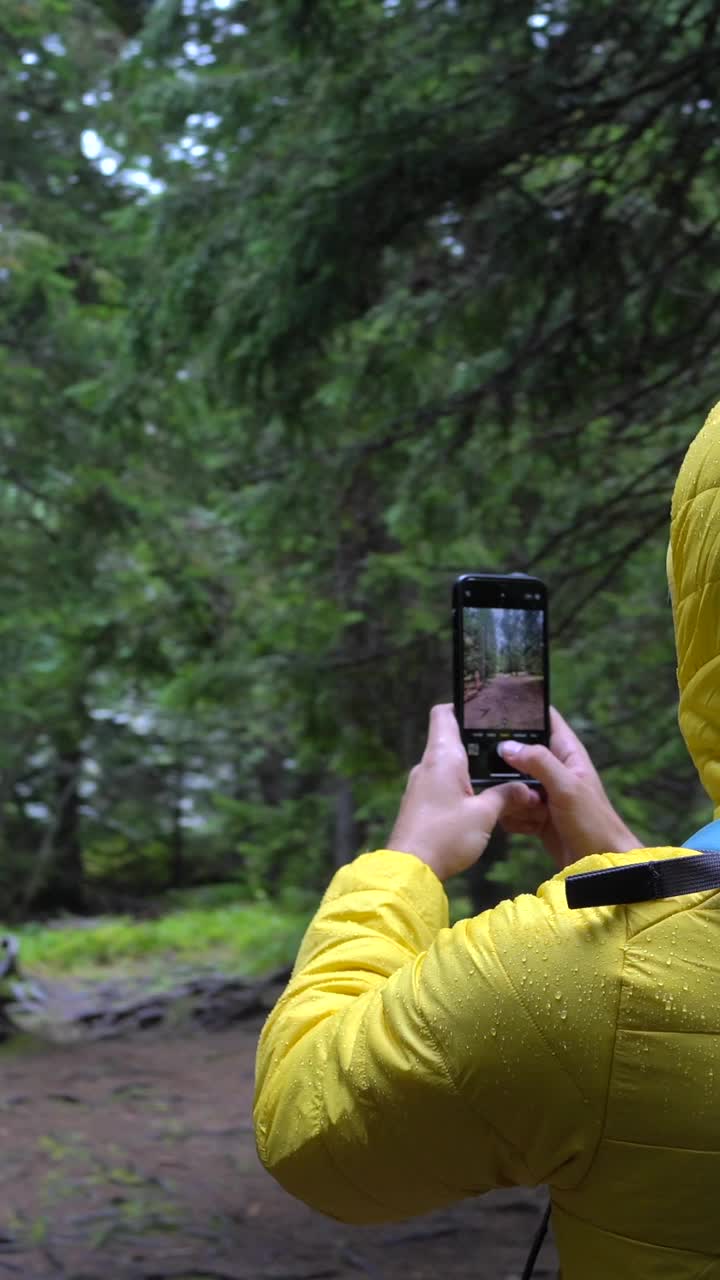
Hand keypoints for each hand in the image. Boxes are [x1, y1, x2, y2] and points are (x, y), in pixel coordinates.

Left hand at [388, 704, 540, 880]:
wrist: (410, 870)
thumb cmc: (446, 835)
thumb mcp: (485, 815)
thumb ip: (507, 796)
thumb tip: (528, 789)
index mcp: (442, 757)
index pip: (444, 713)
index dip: (463, 706)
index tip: (486, 711)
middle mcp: (428, 765)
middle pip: (449, 738)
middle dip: (476, 741)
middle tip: (506, 745)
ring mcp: (420, 785)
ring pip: (448, 764)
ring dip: (470, 767)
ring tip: (500, 774)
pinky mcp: (419, 804)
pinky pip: (442, 784)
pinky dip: (461, 785)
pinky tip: (480, 798)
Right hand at [498, 707, 640, 868]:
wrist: (600, 864)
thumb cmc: (592, 822)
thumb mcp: (566, 787)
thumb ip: (538, 761)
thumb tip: (506, 746)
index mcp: (567, 752)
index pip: (544, 717)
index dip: (523, 709)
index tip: (494, 708)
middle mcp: (553, 768)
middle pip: (518, 753)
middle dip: (508, 768)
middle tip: (512, 782)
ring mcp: (543, 792)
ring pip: (511, 784)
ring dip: (513, 799)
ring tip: (532, 811)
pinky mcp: (535, 814)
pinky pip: (511, 808)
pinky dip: (515, 818)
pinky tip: (529, 827)